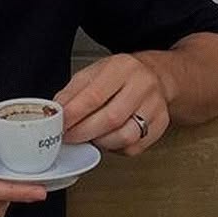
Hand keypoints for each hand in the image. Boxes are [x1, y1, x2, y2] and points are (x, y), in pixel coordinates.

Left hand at [54, 53, 170, 154]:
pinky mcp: (161, 125)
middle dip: (84, 132)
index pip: (95, 95)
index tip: (59, 124)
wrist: (155, 76)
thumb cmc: (120, 75)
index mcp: (122, 67)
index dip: (74, 114)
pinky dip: (115, 148)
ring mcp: (155, 106)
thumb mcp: (93, 73)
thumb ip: (72, 92)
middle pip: (111, 118)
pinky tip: (107, 139)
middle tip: (68, 136)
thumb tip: (56, 111)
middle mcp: (143, 85)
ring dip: (100, 142)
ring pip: (125, 136)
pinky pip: (134, 147)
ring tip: (87, 137)